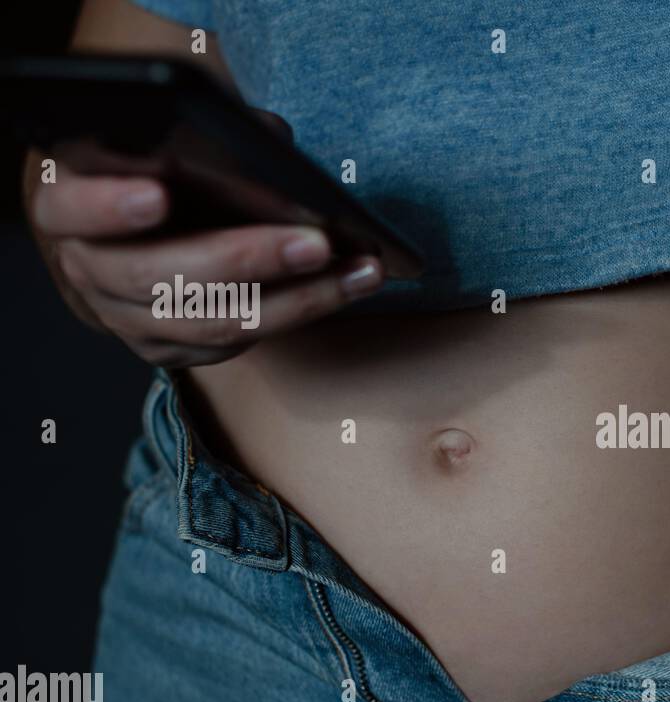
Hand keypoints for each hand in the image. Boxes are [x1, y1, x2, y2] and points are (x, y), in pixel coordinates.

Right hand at [26, 110, 383, 366]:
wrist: (120, 234)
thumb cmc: (149, 169)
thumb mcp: (157, 140)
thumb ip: (201, 138)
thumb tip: (272, 145)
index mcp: (66, 204)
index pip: (72, 206)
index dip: (109, 205)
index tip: (157, 194)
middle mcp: (87, 268)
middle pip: (160, 276)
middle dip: (247, 259)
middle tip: (315, 242)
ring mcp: (125, 318)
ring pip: (211, 322)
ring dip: (297, 299)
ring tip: (359, 272)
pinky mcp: (166, 350)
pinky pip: (235, 344)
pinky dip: (297, 315)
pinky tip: (344, 288)